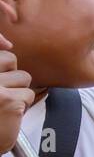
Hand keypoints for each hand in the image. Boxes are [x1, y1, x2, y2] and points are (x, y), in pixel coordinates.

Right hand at [0, 35, 34, 155]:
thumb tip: (8, 43)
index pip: (1, 52)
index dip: (3, 55)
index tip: (5, 63)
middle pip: (11, 59)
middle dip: (11, 75)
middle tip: (2, 92)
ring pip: (24, 78)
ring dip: (19, 92)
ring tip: (4, 105)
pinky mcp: (9, 101)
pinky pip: (28, 94)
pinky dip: (23, 106)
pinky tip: (9, 114)